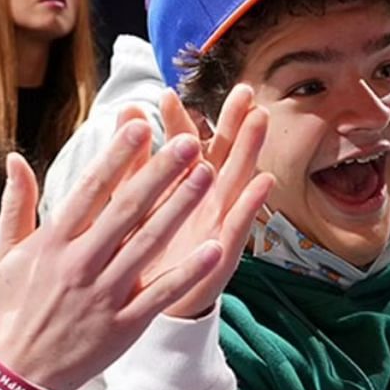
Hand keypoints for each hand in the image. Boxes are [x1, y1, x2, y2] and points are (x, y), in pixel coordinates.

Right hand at [0, 120, 224, 389]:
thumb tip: (14, 159)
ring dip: (181, 208)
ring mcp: (104, 295)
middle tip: (188, 142)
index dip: (116, 156)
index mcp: (52, 243)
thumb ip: (16, 203)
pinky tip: (214, 247)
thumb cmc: (14, 308)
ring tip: (209, 175)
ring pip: (149, 244)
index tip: (140, 126)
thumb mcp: (5, 253)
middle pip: (126, 210)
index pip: (89, 190)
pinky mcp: (124, 323)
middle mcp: (80, 264)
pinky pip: (161, 293)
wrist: (20, 372)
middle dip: (159, 173)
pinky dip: (187, 271)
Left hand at [147, 86, 276, 317]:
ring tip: (260, 121)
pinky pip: (241, 224)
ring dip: (250, 150)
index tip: (168, 95)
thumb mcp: (135, 199)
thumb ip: (132, 156)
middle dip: (233, 122)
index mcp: (181, 181)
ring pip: (237, 180)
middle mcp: (204, 196)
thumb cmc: (145, 243)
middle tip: (243, 91)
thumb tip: (126, 110)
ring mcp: (218, 220)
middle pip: (221, 153)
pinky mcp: (224, 249)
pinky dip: (252, 203)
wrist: (149, 299)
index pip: (181, 144)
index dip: (177, 120)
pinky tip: (264, 181)